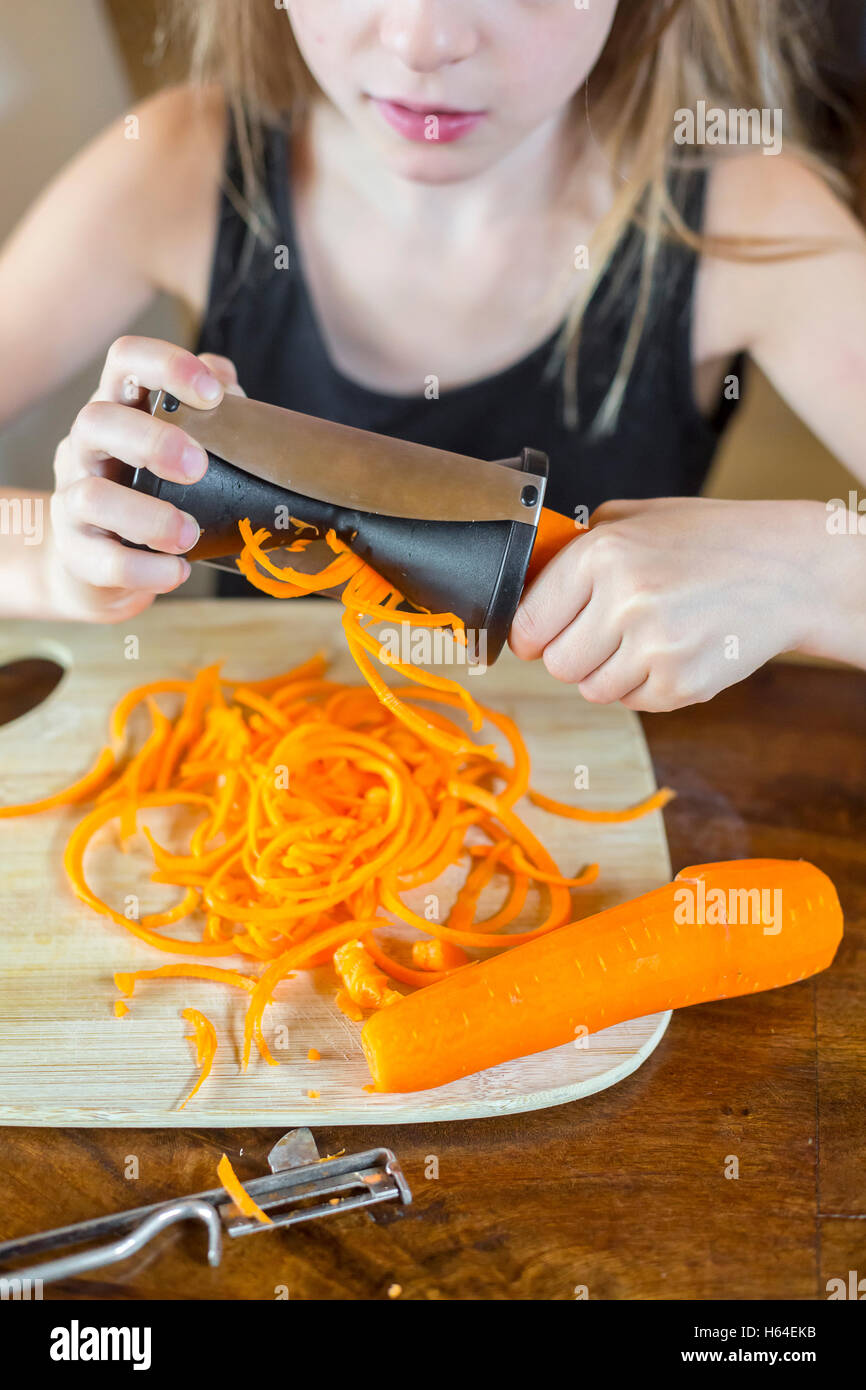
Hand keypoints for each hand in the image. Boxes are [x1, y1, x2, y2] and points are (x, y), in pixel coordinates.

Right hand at [48, 340, 244, 621]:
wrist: (104, 564)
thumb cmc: (153, 493)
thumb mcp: (179, 446)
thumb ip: (210, 416)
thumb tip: (232, 387)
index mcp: (119, 409)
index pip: (126, 360)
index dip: (167, 365)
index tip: (213, 395)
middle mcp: (87, 447)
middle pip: (97, 421)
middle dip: (152, 441)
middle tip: (199, 468)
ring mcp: (73, 499)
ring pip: (92, 496)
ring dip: (148, 517)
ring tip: (188, 535)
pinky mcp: (76, 552)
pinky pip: (102, 559)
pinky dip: (145, 569)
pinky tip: (178, 571)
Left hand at [509, 497, 817, 710]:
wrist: (791, 570)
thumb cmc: (711, 541)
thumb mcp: (638, 518)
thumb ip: (577, 545)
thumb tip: (525, 579)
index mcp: (603, 553)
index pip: (528, 622)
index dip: (530, 634)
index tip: (539, 637)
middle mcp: (626, 599)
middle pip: (557, 664)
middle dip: (572, 654)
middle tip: (602, 634)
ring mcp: (655, 646)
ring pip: (591, 689)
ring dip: (608, 672)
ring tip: (645, 638)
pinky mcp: (682, 684)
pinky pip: (632, 702)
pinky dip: (644, 685)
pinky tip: (672, 650)